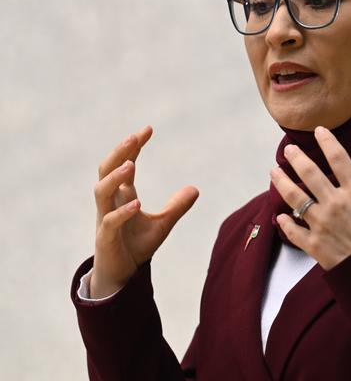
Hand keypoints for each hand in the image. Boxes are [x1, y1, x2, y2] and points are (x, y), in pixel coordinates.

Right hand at [90, 126, 198, 297]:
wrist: (122, 275)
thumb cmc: (136, 246)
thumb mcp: (163, 224)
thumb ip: (177, 206)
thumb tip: (195, 188)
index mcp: (122, 194)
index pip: (124, 164)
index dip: (133, 147)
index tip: (148, 129)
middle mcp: (110, 202)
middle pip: (106, 170)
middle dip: (119, 152)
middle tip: (135, 137)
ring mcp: (105, 219)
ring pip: (101, 191)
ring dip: (115, 177)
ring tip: (132, 164)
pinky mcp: (105, 238)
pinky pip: (110, 221)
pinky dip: (122, 212)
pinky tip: (137, 204)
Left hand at [270, 126, 350, 269]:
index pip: (339, 158)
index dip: (327, 141)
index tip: (319, 130)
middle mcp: (336, 204)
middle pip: (309, 173)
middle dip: (296, 158)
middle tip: (288, 149)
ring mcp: (322, 224)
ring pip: (294, 197)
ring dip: (281, 182)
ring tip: (274, 172)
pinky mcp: (314, 245)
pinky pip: (293, 230)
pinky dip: (284, 223)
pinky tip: (279, 217)